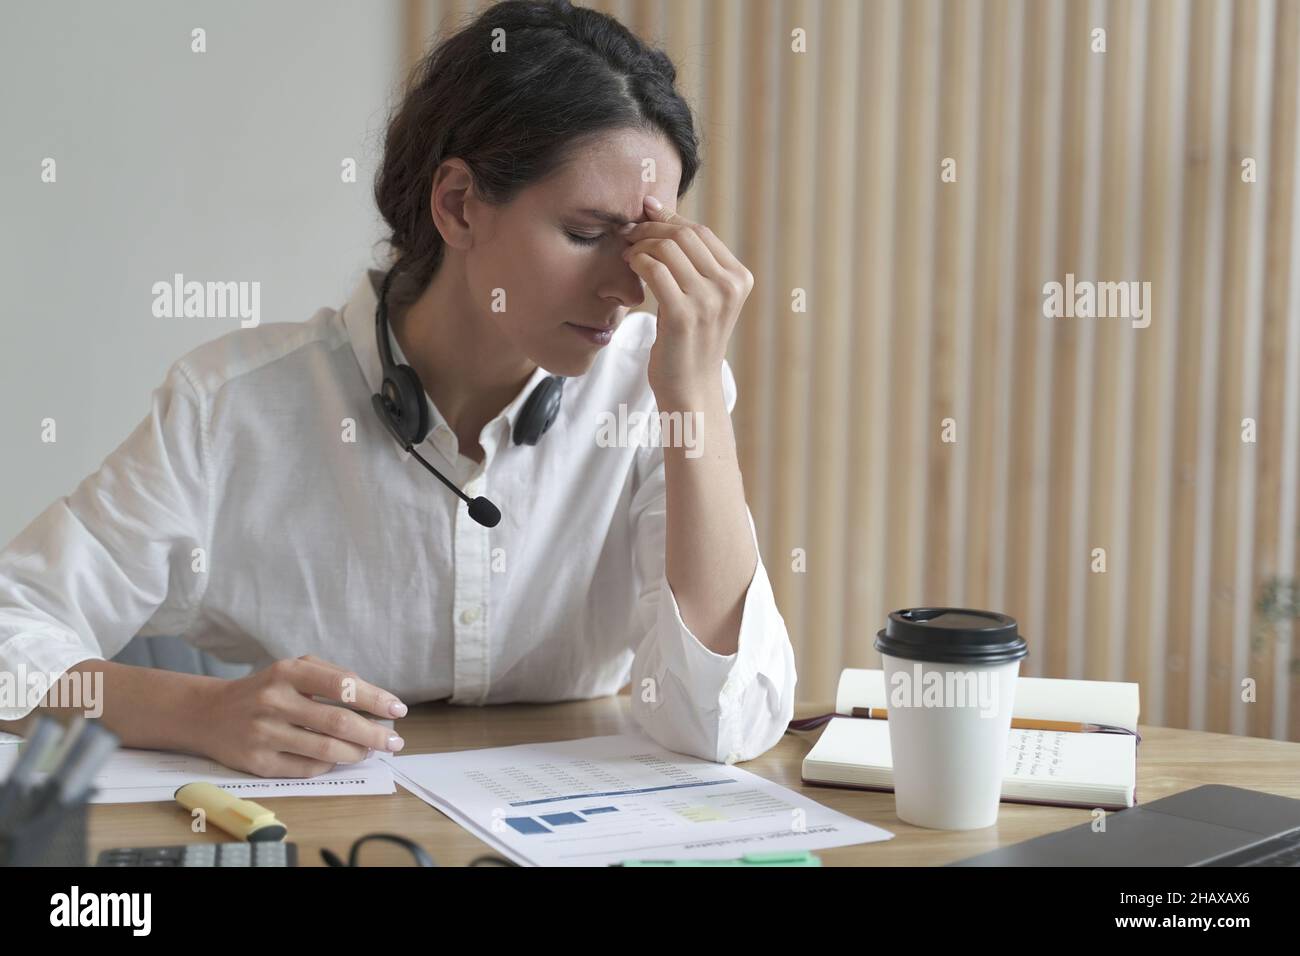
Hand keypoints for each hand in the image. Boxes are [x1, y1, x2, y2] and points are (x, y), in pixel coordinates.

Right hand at [192, 654, 407, 777]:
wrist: (209, 714)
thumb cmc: (266, 690)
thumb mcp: (294, 670)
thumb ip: (333, 677)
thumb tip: (376, 700)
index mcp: (287, 672)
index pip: (343, 686)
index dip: (375, 699)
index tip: (397, 710)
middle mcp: (274, 701)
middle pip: (339, 723)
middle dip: (375, 734)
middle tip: (395, 740)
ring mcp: (264, 734)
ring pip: (326, 750)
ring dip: (357, 752)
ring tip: (371, 749)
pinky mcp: (258, 763)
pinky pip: (307, 768)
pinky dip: (330, 764)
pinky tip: (340, 758)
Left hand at [619, 196, 753, 403]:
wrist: (690, 389)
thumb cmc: (689, 341)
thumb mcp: (703, 298)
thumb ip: (692, 263)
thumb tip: (658, 213)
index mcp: (739, 278)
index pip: (700, 232)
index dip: (669, 217)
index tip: (644, 213)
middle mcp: (729, 287)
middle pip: (684, 235)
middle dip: (650, 227)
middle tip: (628, 233)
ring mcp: (708, 301)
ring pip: (667, 248)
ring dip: (640, 244)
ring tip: (627, 253)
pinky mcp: (683, 315)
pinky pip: (654, 270)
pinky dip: (637, 261)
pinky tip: (629, 266)